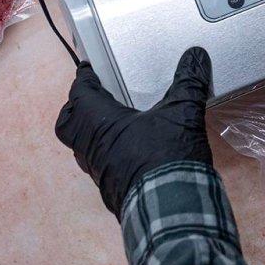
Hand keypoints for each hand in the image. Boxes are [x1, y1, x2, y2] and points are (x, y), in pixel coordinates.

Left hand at [56, 47, 213, 217]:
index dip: (84, 78)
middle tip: (95, 97)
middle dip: (78, 107)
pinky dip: (107, 152)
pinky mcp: (111, 189)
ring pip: (83, 146)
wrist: (172, 208)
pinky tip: (130, 149)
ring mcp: (99, 172)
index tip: (88, 69)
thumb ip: (189, 81)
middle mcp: (91, 147)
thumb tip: (195, 56)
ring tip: (115, 122)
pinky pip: (99, 165)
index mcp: (99, 123)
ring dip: (93, 131)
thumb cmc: (167, 156)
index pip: (80, 92)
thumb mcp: (183, 112)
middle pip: (68, 123)